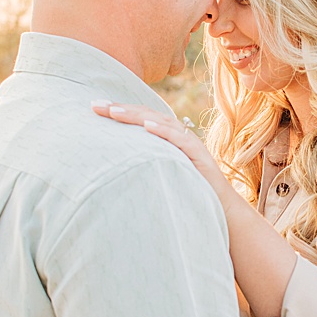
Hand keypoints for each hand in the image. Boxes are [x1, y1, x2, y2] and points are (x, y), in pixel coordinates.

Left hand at [93, 99, 230, 201]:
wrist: (223, 211)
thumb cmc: (190, 195)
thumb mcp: (162, 176)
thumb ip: (144, 165)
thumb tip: (113, 166)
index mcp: (167, 138)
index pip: (139, 118)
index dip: (118, 110)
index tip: (93, 107)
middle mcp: (178, 135)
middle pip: (146, 114)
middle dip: (119, 108)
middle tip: (94, 105)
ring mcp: (189, 144)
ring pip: (160, 122)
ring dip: (136, 115)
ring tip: (114, 111)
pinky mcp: (199, 156)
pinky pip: (180, 140)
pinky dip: (163, 131)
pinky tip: (147, 126)